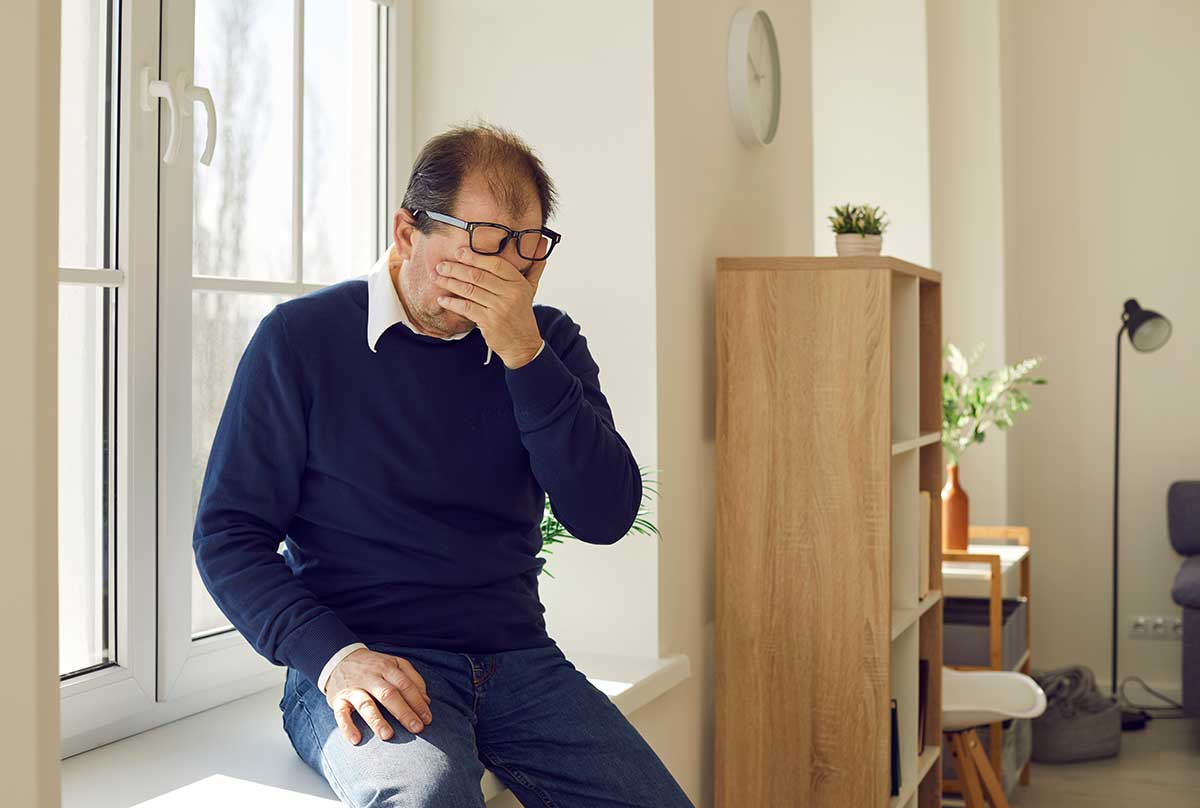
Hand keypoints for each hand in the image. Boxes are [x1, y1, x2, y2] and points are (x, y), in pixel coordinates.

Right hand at [324, 648, 432, 744]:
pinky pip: (341, 714)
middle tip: (416, 729)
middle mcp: (371, 677)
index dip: (418, 702)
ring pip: (366, 704)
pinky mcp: (338, 698)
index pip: (405, 685)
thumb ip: (412, 679)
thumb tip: (427, 701)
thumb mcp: (394, 664)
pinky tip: (357, 739)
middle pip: (389, 694)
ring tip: (388, 735)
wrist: (339, 658)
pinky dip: (347, 727)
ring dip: (377, 720)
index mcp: (387, 667)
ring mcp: (353, 688)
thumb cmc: (373, 666)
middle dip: (404, 712)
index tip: (427, 719)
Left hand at [432, 243, 548, 368]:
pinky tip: (442, 299)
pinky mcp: (489, 322)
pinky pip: (466, 308)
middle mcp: (510, 294)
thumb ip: (535, 267)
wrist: (523, 344)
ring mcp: (499, 308)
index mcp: (518, 282)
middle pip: (479, 276)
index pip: (496, 264)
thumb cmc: (522, 314)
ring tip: (437, 278)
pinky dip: (452, 303)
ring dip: (450, 283)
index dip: (476, 257)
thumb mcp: (531, 289)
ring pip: (470, 290)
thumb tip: (542, 244)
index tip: (459, 252)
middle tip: (441, 265)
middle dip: (456, 269)